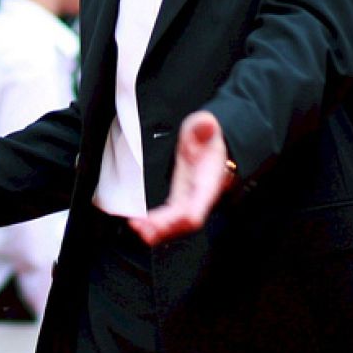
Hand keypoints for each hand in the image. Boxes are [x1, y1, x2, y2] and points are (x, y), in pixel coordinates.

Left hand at [129, 112, 232, 245]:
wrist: (216, 143)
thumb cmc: (210, 138)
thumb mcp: (205, 127)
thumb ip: (204, 127)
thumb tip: (207, 123)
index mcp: (208, 183)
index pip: (197, 208)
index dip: (179, 219)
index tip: (161, 222)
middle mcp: (200, 196)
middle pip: (183, 221)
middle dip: (163, 227)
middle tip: (140, 228)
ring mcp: (190, 199)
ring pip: (176, 223)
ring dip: (158, 230)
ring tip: (136, 229)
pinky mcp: (180, 199)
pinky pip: (169, 217)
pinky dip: (156, 223)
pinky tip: (140, 225)